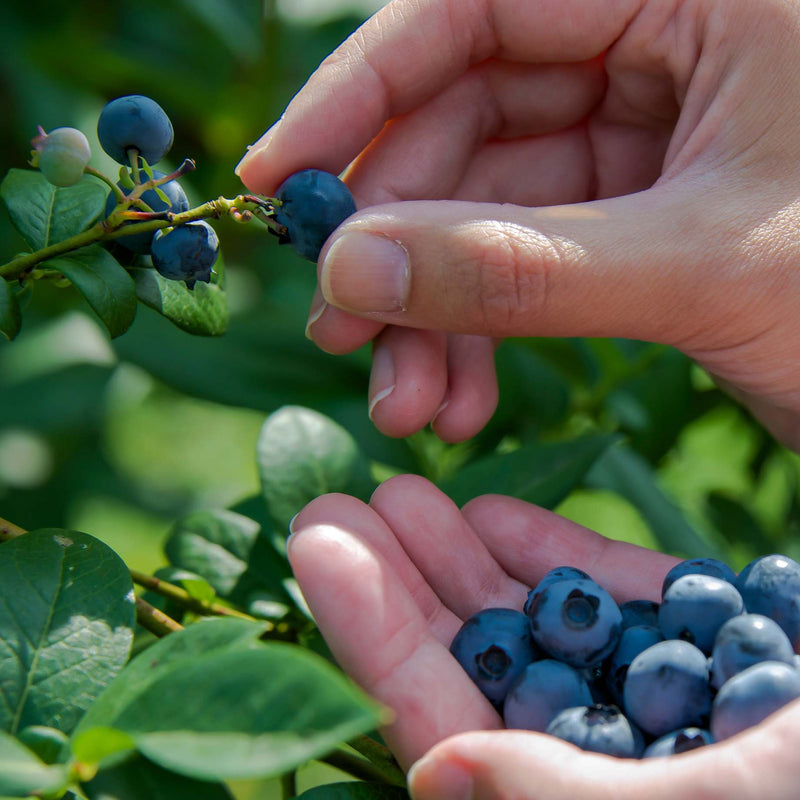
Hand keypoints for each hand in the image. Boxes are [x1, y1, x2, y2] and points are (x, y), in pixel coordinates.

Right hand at [237, 0, 799, 450]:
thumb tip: (350, 270)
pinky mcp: (637, 210)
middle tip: (344, 341)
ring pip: (486, 207)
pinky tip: (459, 398)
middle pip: (466, 123)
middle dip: (401, 248)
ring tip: (408, 404)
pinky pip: (525, 258)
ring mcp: (644, 130)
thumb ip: (518, 267)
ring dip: (434, 313)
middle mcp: (663, 37)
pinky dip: (483, 332)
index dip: (359, 93)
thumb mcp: (701, 269)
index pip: (477, 6)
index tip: (281, 182)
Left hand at [287, 474, 799, 798]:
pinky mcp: (707, 655)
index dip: (376, 635)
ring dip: (464, 557)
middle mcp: (606, 761)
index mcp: (591, 798)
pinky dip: (556, 555)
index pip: (448, 724)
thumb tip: (440, 777)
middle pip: (477, 668)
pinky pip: (612, 603)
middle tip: (336, 500)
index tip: (319, 541)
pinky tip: (500, 509)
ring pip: (534, 626)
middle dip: (402, 584)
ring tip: (402, 488)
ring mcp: (654, 705)